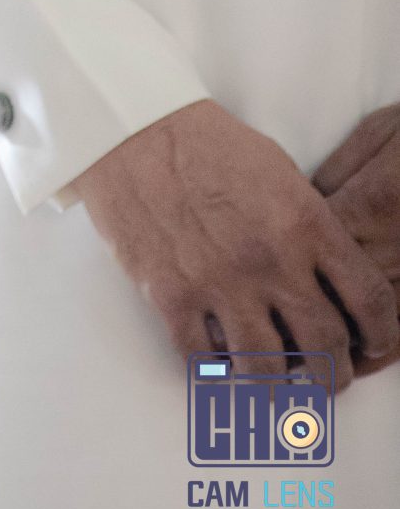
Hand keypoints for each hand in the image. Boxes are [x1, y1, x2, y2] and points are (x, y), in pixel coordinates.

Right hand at [72, 98, 398, 387]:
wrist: (134, 127)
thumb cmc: (208, 142)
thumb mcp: (280, 171)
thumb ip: (311, 226)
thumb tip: (328, 278)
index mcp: (305, 224)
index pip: (370, 300)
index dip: (381, 335)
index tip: (373, 345)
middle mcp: (270, 262)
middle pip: (326, 348)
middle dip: (334, 373)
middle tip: (327, 374)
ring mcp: (220, 283)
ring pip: (267, 370)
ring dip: (275, 381)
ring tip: (273, 375)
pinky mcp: (171, 296)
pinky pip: (203, 362)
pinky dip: (213, 368)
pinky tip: (217, 357)